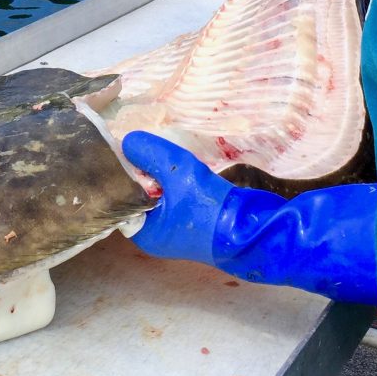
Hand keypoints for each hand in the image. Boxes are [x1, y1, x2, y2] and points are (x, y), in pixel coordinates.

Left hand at [123, 129, 376, 304]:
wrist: (257, 229)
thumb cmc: (211, 209)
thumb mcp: (177, 173)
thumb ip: (150, 154)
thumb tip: (127, 141)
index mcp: (145, 233)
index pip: (119, 200)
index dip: (119, 174)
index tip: (119, 149)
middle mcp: (157, 233)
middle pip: (138, 195)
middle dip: (140, 170)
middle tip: (139, 144)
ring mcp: (177, 228)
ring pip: (159, 192)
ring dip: (159, 173)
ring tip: (157, 148)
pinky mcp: (196, 219)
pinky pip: (176, 194)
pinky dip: (175, 178)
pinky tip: (177, 161)